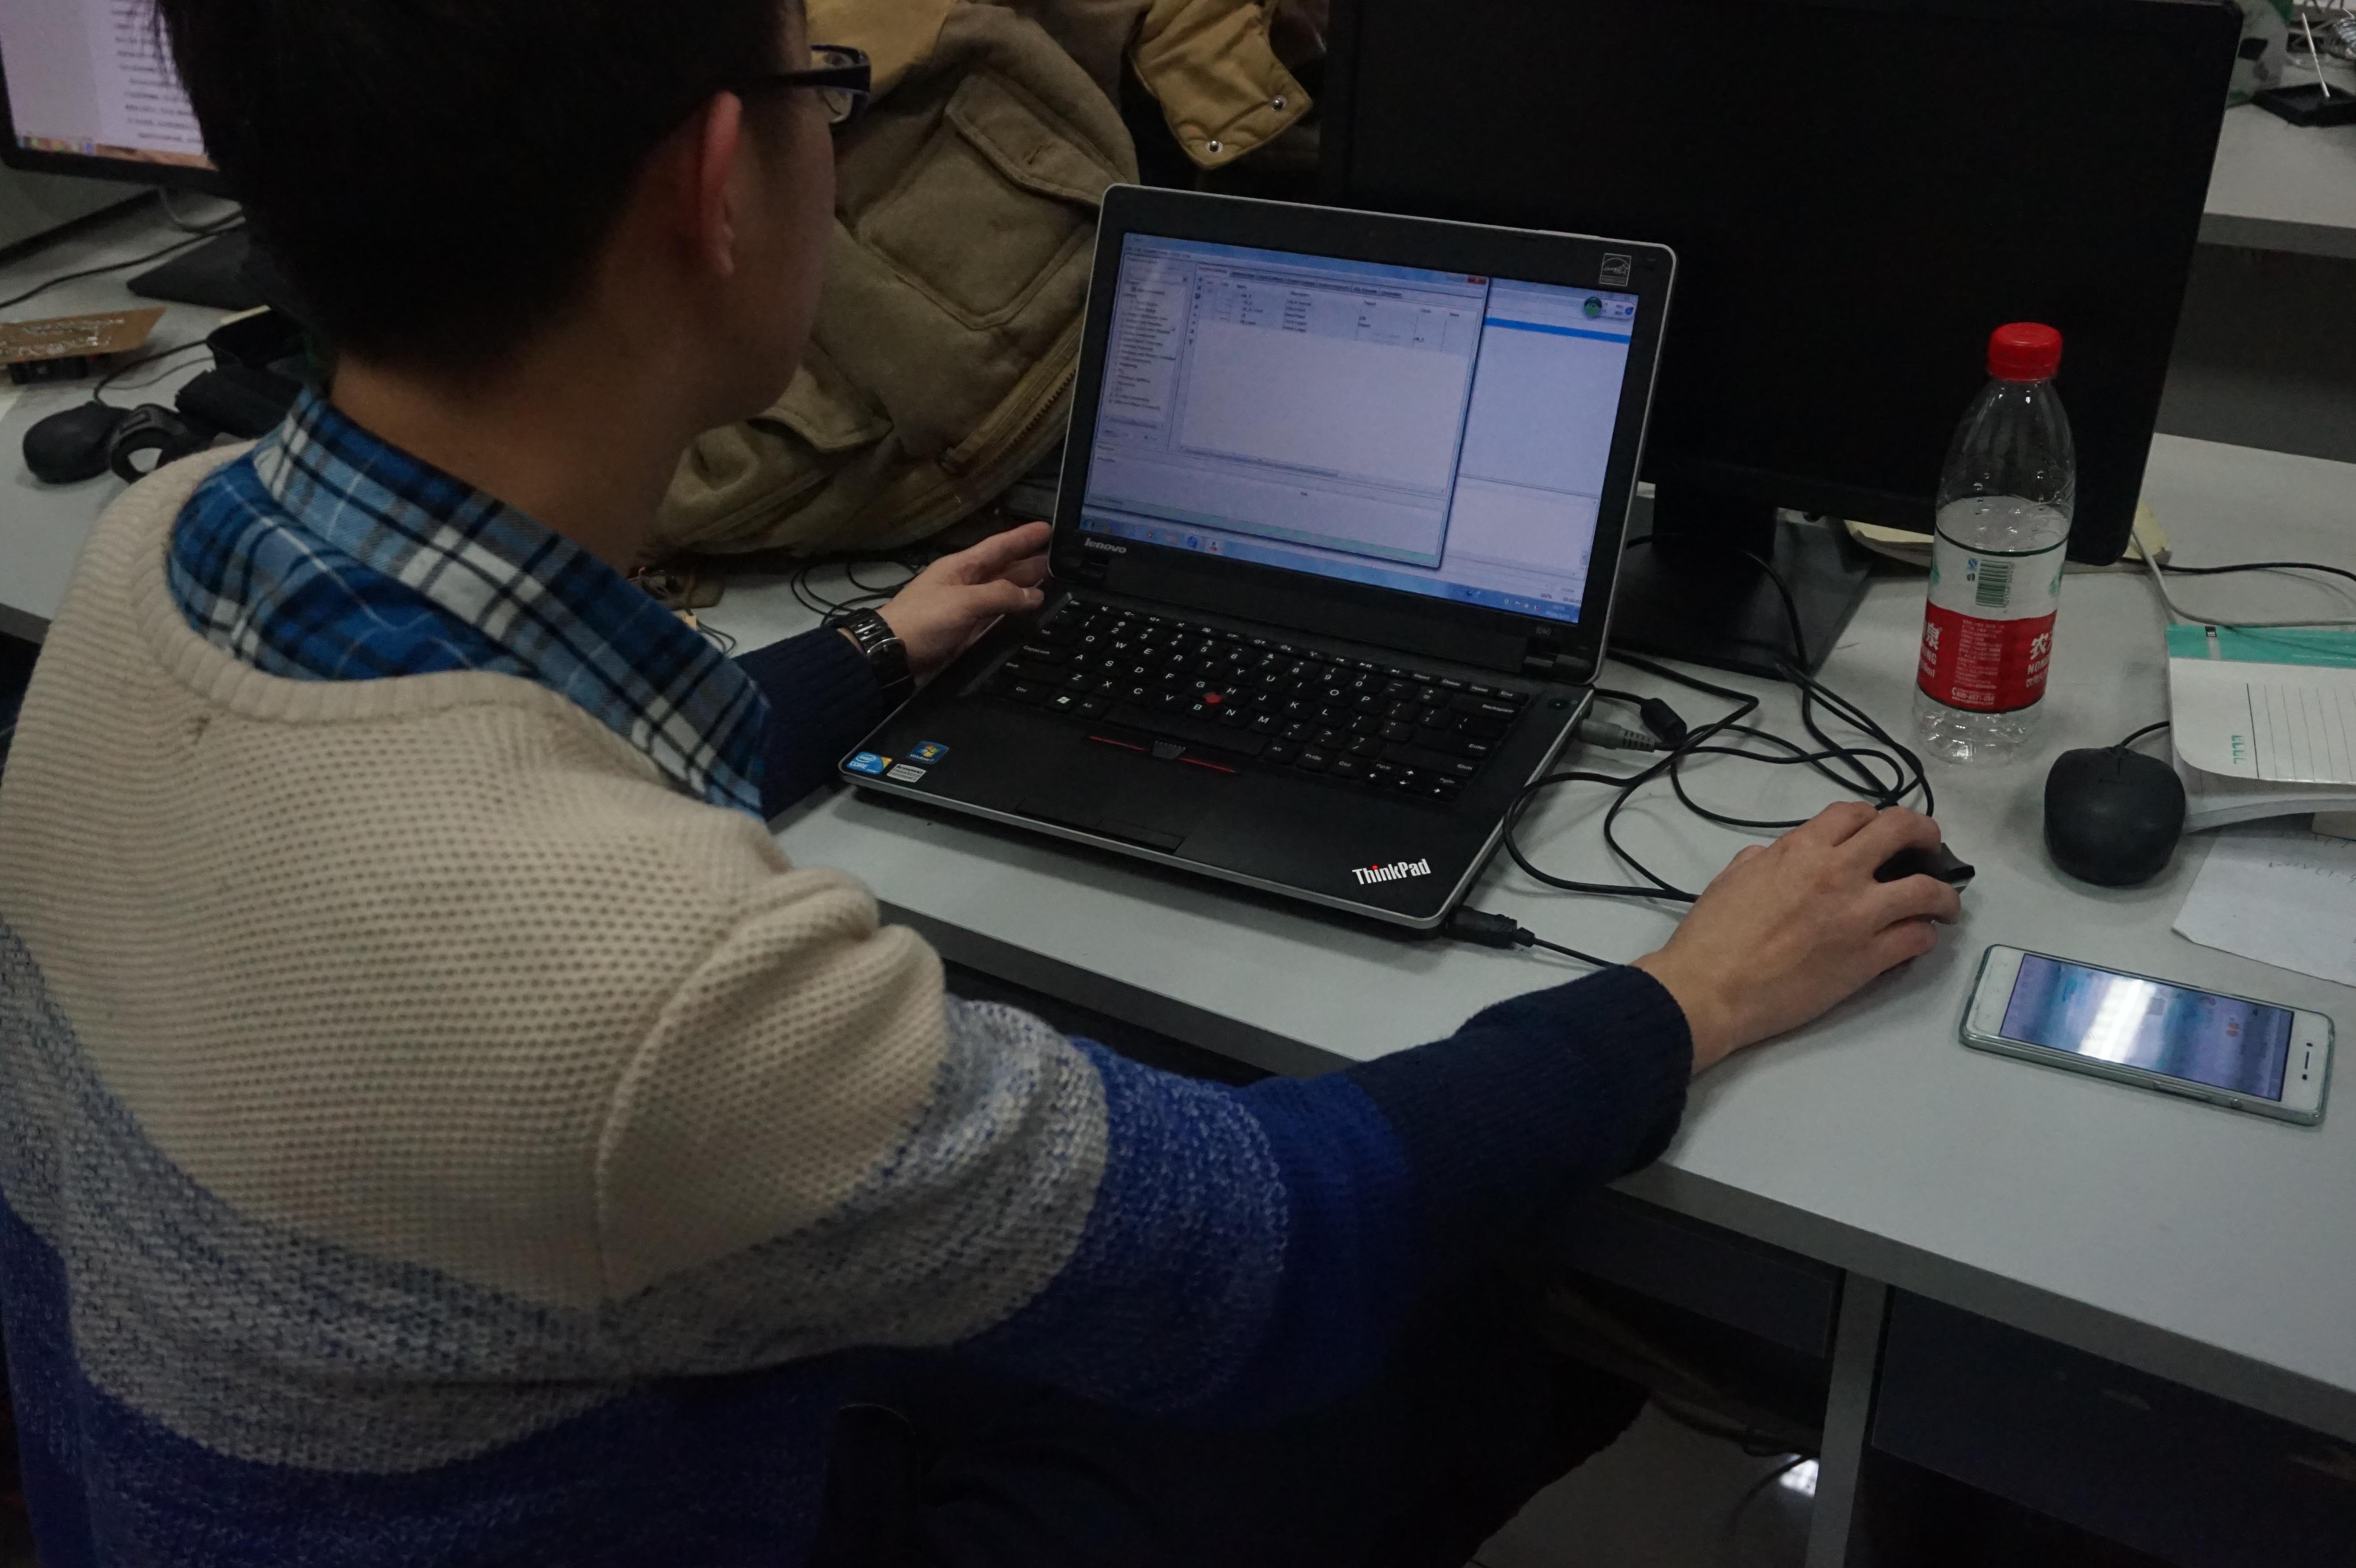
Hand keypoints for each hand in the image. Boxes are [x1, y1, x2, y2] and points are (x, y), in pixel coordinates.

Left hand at [869, 522, 1051, 681]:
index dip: (1023, 538)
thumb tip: (1034, 595)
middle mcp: (965, 585)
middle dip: (1030, 564)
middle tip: (1059, 560)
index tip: (1047, 529)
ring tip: (1053, 585)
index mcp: (960, 568)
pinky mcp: (967, 634)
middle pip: (1004, 570)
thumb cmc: (922, 621)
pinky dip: (1014, 616)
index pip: (998, 547)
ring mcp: (966, 610)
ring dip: (1026, 591)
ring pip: (1003, 596)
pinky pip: (997, 620)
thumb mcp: (963, 602)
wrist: (892, 657)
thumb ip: (1001, 596)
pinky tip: (1029, 616)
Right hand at [1633, 803, 1963, 1074]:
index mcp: (1802, 850)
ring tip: (1943, 904)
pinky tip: (1917, 940)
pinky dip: (1924, 936)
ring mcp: (1859, 916)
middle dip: (1925, 834)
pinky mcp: (1869, 959)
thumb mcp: (1733, 877)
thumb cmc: (1713, 934)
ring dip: (1943, 894)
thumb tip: (1778, 857)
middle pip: (1903, 831)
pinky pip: (1918, 938)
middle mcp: (1839, 873)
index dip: (1874, 818)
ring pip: (1928, 890)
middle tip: (1929, 848)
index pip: (1856, 813)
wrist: (1712, 988)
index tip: (1879, 832)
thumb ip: (1765, 859)